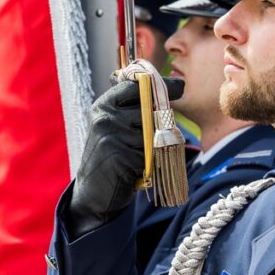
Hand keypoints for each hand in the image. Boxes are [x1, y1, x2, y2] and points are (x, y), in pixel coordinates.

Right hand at [67, 75, 183, 236]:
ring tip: (137, 158)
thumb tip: (159, 82)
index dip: (160, 86)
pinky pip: (150, 155)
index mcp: (104, 106)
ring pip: (153, 135)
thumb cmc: (110, 157)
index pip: (135, 87)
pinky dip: (149, 163)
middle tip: (154, 138)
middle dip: (160, 124)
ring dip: (154, 148)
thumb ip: (130, 108)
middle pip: (150, 111)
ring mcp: (111, 137)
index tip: (180, 86)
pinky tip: (135, 170)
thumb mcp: (113, 127)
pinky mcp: (120, 157)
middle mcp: (105, 118)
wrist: (93, 192)